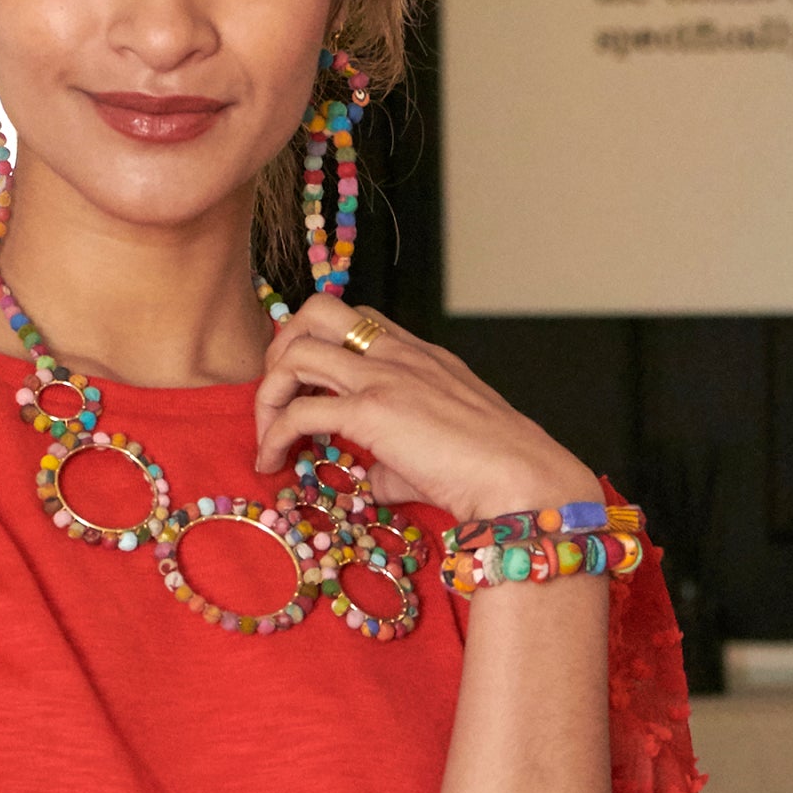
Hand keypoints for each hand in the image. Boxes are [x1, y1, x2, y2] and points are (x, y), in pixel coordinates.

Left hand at [252, 294, 600, 522]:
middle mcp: (397, 355)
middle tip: (279, 397)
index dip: (319, 343)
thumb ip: (396, 458)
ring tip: (269, 435)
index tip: (309, 387)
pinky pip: (298, 412)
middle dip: (281, 348)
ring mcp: (384, 378)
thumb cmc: (493, 471)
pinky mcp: (372, 412)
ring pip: (295, 352)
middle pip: (315, 311)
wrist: (523, 481)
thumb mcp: (441, 447)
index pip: (354, 318)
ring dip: (269, 393)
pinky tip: (273, 462)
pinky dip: (274, 436)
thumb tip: (372, 480)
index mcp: (419, 355)